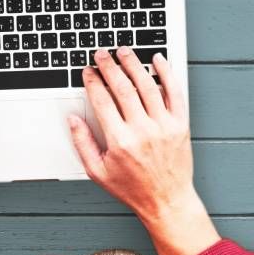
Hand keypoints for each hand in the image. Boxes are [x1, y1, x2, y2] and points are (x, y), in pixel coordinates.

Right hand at [69, 48, 219, 254]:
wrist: (168, 202)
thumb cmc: (133, 189)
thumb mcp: (97, 172)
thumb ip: (82, 143)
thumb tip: (72, 119)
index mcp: (120, 140)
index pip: (101, 100)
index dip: (92, 81)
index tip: (87, 71)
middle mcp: (142, 131)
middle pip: (122, 87)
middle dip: (109, 66)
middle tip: (102, 54)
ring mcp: (164, 127)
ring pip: (147, 85)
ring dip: (133, 64)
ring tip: (124, 51)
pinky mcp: (180, 126)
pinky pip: (175, 93)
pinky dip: (167, 74)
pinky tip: (159, 60)